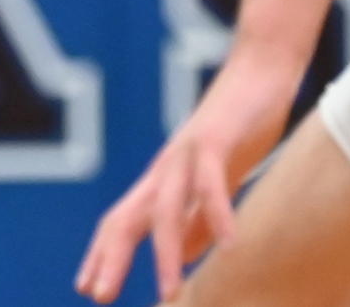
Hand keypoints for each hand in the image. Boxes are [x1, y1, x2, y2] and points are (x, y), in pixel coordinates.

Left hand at [77, 45, 300, 302]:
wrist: (262, 65)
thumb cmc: (241, 123)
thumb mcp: (217, 179)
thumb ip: (198, 216)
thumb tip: (181, 255)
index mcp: (164, 177)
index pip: (122, 219)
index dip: (103, 252)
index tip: (87, 288)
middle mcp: (166, 166)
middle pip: (127, 216)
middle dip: (112, 257)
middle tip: (97, 297)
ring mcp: (186, 151)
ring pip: (165, 208)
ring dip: (164, 253)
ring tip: (170, 292)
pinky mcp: (215, 139)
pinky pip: (211, 183)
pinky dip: (218, 216)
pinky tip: (229, 247)